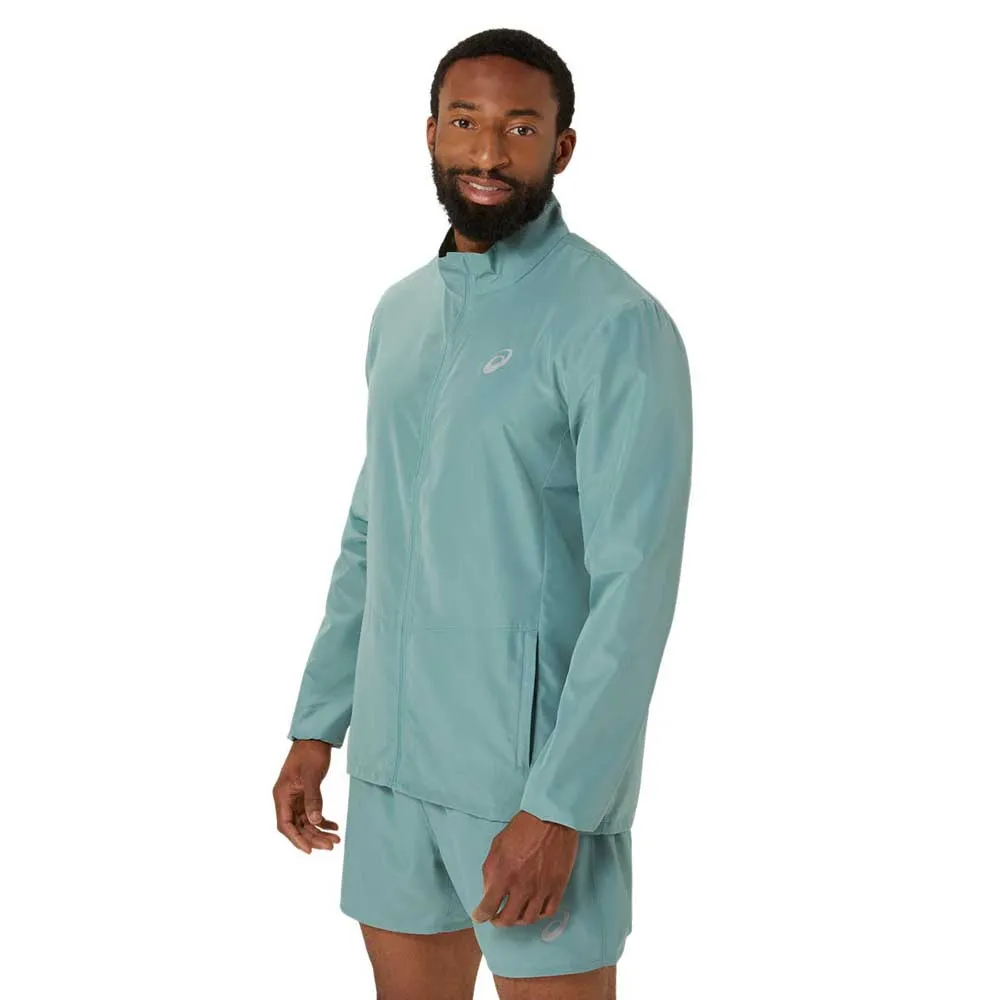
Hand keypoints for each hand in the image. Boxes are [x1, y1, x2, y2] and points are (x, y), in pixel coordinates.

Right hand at [273, 739, 340, 852]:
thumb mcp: (312, 776)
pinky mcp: (305, 795)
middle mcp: (286, 799)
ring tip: (336, 839)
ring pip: (306, 822)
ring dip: (319, 831)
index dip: (296, 839)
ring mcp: (296, 798)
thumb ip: (313, 798)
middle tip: (331, 845)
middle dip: (313, 837)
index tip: (310, 850)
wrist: (315, 737)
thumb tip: (315, 821)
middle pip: (297, 826)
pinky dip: (322, 820)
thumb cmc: (310, 753)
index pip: (285, 824)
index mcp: (282, 795)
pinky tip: (334, 826)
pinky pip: (312, 813)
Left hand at [472, 810, 578, 925]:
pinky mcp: (558, 887)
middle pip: (509, 919)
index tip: (480, 916)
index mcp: (505, 875)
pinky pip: (548, 911)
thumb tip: (488, 890)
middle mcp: (523, 886)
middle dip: (499, 921)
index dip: (481, 915)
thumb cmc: (522, 828)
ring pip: (529, 919)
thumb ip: (490, 870)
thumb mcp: (497, 845)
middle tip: (497, 918)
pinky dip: (539, 914)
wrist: (552, 818)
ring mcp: (542, 889)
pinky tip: (534, 909)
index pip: (489, 907)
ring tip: (515, 914)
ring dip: (519, 920)